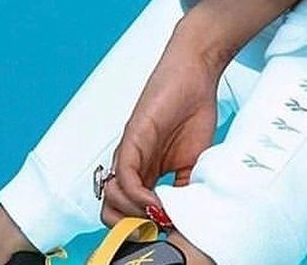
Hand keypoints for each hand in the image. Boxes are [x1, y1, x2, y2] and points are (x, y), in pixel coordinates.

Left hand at [100, 18, 231, 226]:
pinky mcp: (132, 137)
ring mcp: (129, 152)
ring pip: (113, 198)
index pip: (128, 211)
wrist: (195, 73)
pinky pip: (126, 175)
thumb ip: (185, 188)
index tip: (164, 233)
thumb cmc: (193, 109)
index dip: (142, 227)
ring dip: (136, 214)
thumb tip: (183, 219)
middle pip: (111, 210)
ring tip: (161, 215)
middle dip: (132, 227)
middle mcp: (131, 164)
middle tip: (157, 229)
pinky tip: (158, 200)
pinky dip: (139, 195)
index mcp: (144, 171)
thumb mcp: (195, 161)